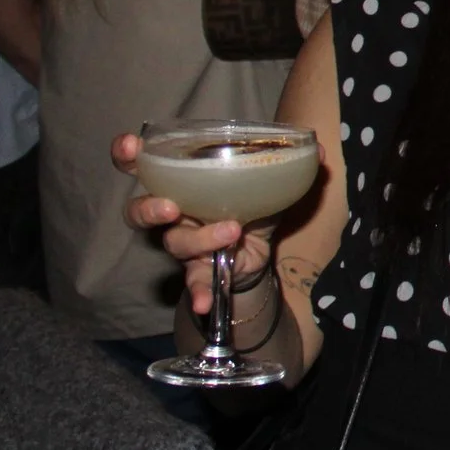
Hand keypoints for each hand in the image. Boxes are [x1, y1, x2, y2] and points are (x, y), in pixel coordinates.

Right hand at [112, 131, 275, 316]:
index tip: (130, 147)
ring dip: (199, 239)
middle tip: (170, 206)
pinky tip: (204, 302)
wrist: (260, 249)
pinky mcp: (198, 269)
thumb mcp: (268, 182)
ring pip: (174, 242)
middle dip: (149, 207)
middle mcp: (174, 210)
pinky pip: (192, 282)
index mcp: (182, 180)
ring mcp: (183, 242)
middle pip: (140, 210)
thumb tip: (321, 152)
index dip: (128, 154)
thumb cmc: (251, 204)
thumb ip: (289, 166)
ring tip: (229, 233)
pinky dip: (199, 292)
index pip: (143, 163)